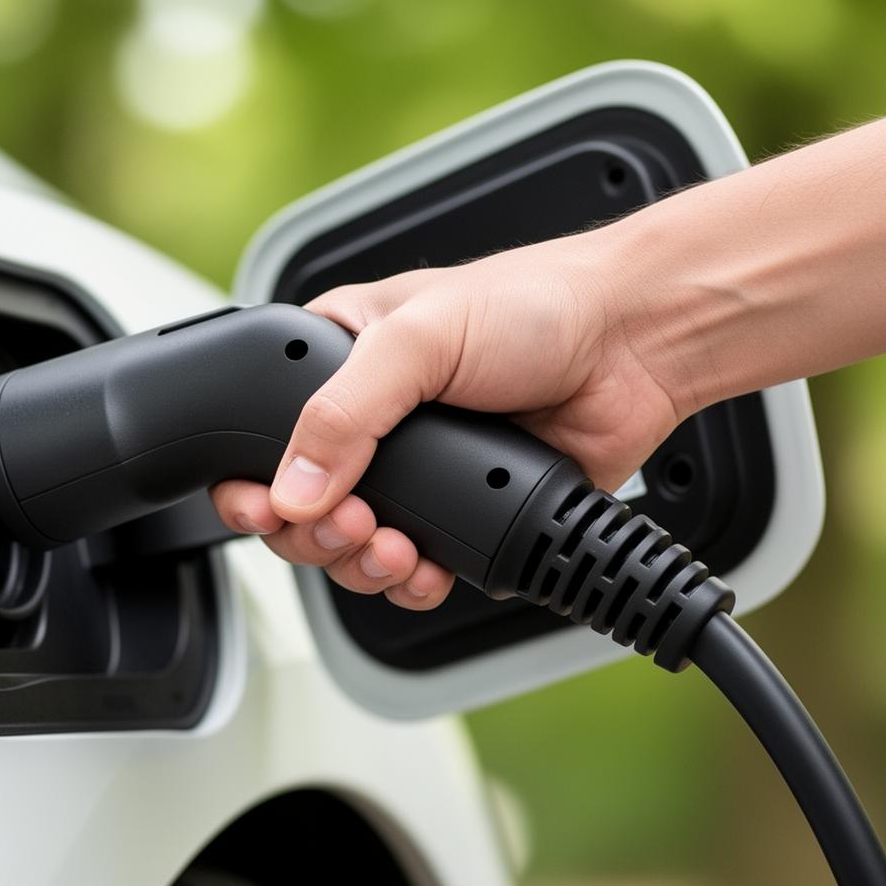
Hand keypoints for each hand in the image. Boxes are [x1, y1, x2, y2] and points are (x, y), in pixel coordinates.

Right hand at [209, 234, 686, 609]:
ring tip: (391, 548)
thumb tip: (293, 488)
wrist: (632, 345)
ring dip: (360, 563)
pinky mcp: (467, 515)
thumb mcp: (418, 338)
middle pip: (302, 507)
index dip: (253, 481)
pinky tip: (424, 566)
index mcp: (341, 359)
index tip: (263, 508)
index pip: (264, 433)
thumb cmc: (536, 304)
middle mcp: (374, 421)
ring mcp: (420, 473)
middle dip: (315, 532)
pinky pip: (415, 569)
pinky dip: (410, 581)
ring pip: (353, 548)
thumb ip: (345, 412)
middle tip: (350, 523)